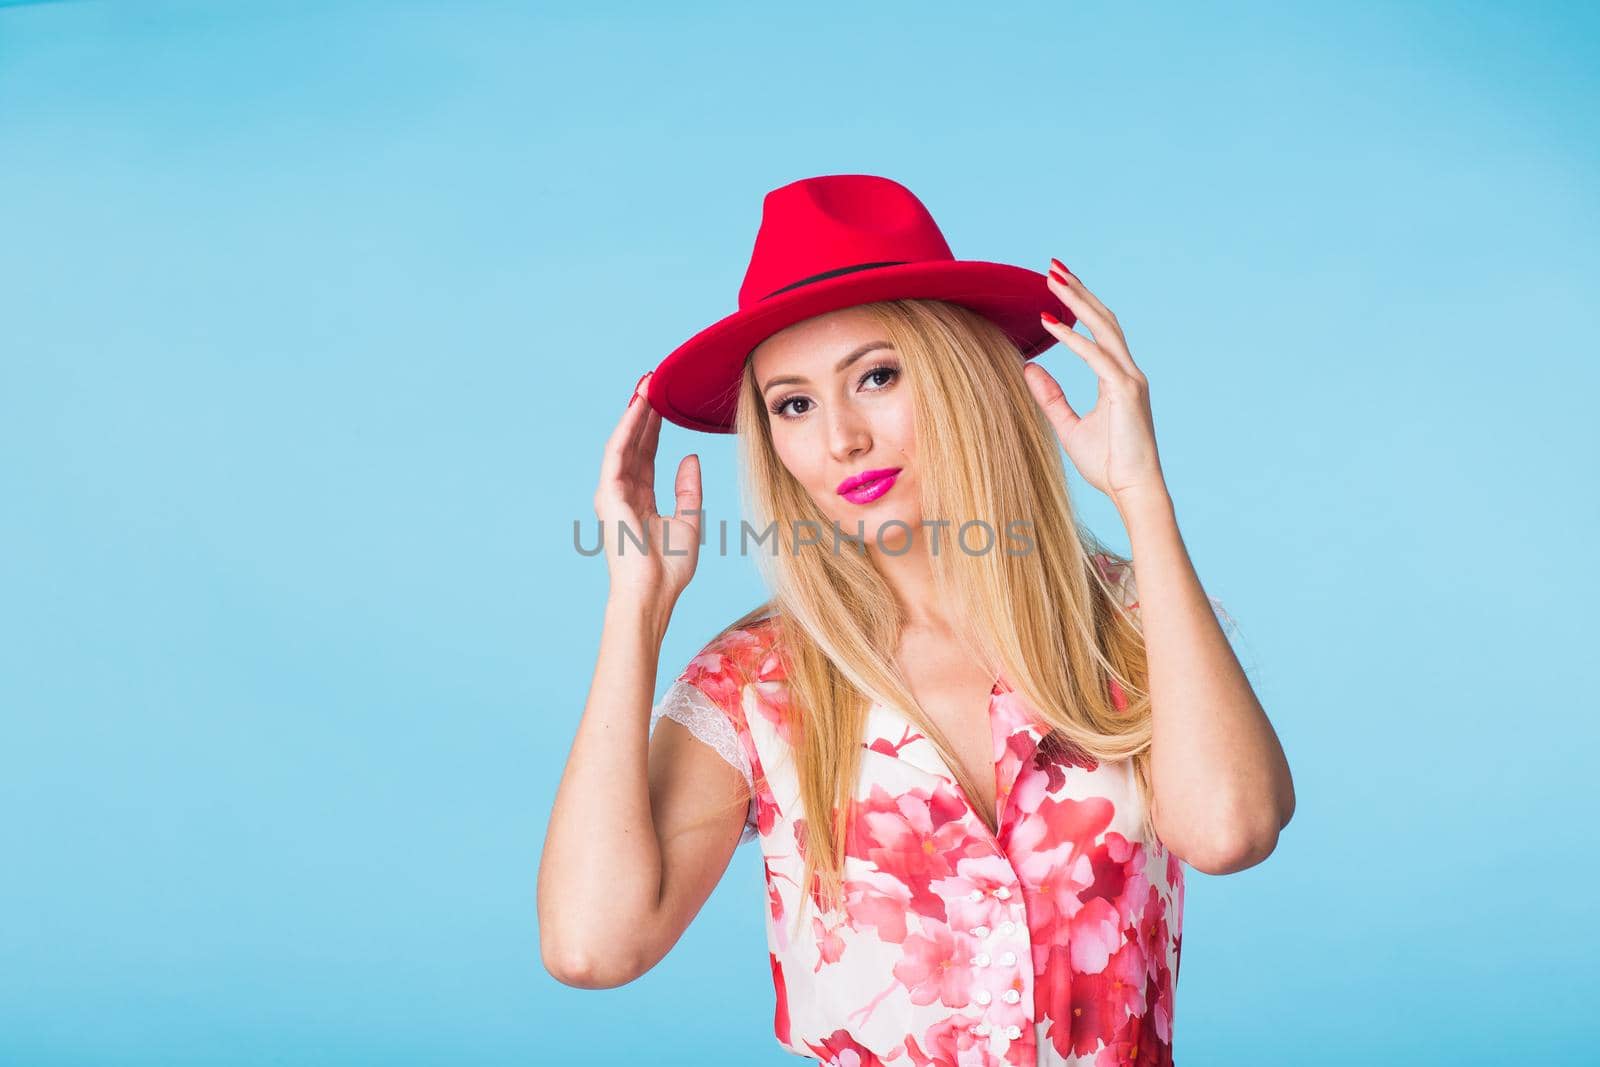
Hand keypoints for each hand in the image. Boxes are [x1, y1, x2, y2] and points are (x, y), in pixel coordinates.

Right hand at [593, 370, 702, 606]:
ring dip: (635, 412)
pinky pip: (617, 453)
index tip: (664, 401)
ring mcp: (614, 493)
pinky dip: (627, 428)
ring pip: (624, 442)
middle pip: (635, 443)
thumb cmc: (670, 568)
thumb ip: (688, 489)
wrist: (653, 594)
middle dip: (644, 411)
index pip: (648, 454)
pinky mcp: (609, 494)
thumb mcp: (689, 520)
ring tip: (647, 384)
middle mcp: (624, 493)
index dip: (655, 427)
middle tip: (654, 380)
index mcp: (642, 500)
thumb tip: (690, 458)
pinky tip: (638, 407)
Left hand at [1025, 261, 1168, 509]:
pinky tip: (1049, 322)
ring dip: (1077, 301)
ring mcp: (1130, 379)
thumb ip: (1050, 397)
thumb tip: (1028, 368)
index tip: (1056, 285)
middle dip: (1078, 291)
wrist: (1132, 491)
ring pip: (1103, 328)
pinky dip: (1072, 339)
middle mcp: (1127, 372)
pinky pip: (1096, 357)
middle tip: (1052, 267)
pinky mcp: (1126, 392)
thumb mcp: (1068, 427)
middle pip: (1103, 319)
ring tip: (1052, 279)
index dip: (1079, 306)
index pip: (1098, 331)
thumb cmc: (1107, 464)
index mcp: (1117, 377)